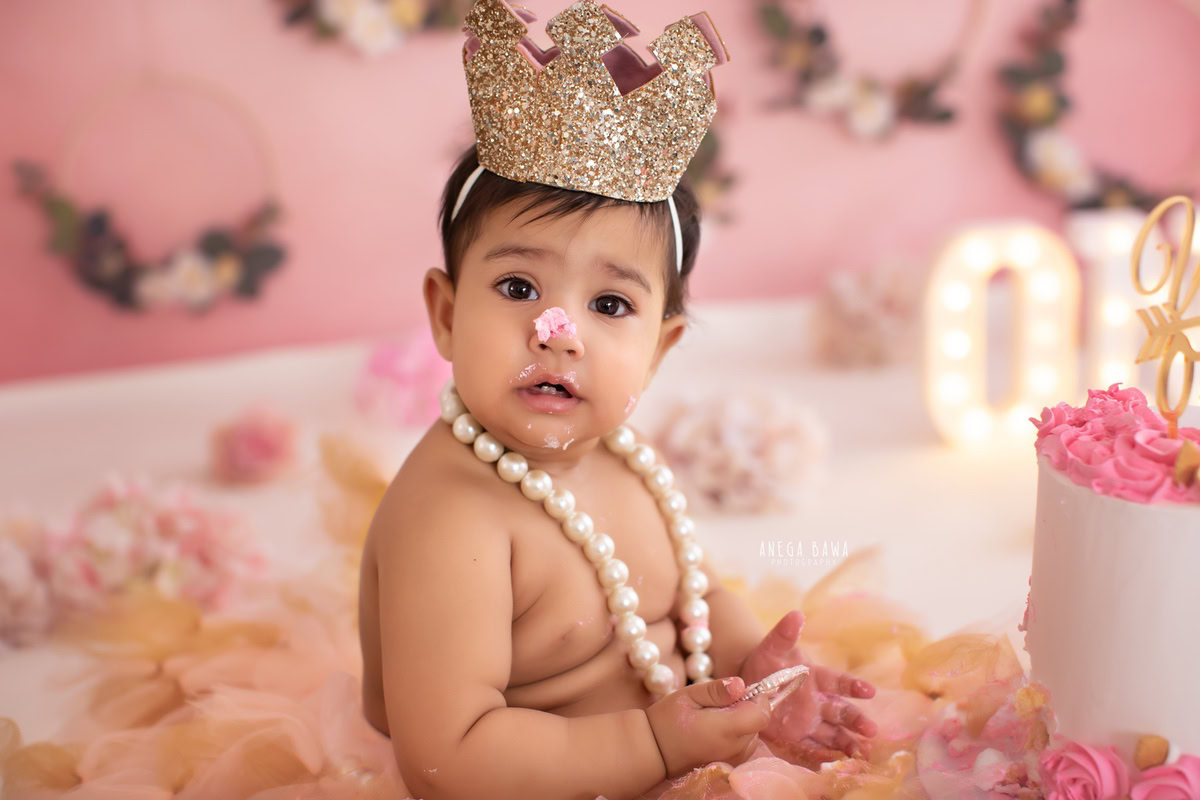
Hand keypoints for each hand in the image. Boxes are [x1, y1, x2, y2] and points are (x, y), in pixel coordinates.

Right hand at [644, 675, 770, 777]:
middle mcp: (734, 748)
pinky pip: (745, 745)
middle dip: (747, 707)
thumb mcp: (688, 696)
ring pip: (753, 734)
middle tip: (720, 701)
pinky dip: (738, 734)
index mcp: (725, 729)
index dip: (758, 698)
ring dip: (743, 721)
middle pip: (758, 724)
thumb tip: (741, 684)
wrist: (653, 752)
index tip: (740, 690)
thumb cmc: (667, 720)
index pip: (761, 714)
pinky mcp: (729, 764)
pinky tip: (717, 728)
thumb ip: (716, 690)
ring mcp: (732, 759)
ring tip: (716, 715)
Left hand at [738, 609, 877, 762]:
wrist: (747, 683)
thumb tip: (797, 614)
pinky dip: (828, 755)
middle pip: (842, 712)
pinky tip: (841, 762)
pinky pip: (815, 747)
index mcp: (816, 677)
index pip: (838, 681)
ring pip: (834, 732)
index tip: (869, 691)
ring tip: (863, 753)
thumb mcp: (772, 647)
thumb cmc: (765, 662)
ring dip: (849, 741)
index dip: (853, 686)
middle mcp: (818, 701)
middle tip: (872, 730)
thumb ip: (785, 634)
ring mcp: (810, 720)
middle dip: (857, 720)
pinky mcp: (798, 736)